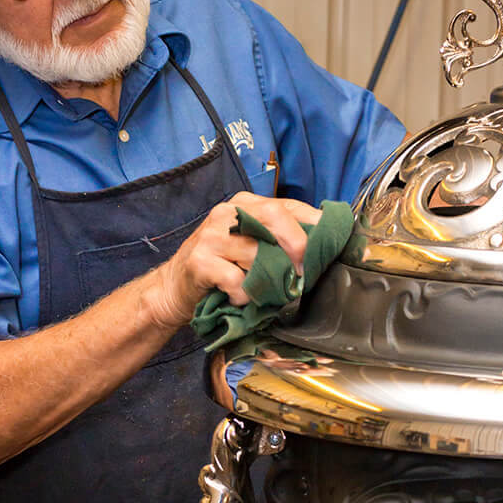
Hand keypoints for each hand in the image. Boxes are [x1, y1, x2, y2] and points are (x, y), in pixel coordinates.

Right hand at [145, 192, 321, 327]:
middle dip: (297, 244)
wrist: (174, 287)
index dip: (313, 224)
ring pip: (257, 253)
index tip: (328, 245)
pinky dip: (244, 295)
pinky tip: (240, 298)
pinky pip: (236, 280)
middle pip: (274, 216)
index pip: (287, 205)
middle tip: (303, 271)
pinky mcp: (200, 261)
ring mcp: (211, 236)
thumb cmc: (220, 266)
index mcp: (244, 204)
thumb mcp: (249, 244)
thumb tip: (320, 246)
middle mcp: (226, 214)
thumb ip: (277, 239)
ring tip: (266, 291)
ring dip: (269, 278)